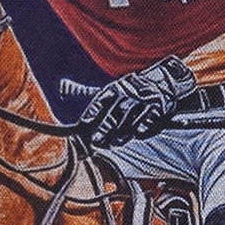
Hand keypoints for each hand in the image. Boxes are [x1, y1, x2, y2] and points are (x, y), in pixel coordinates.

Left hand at [78, 57, 197, 146]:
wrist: (161, 82)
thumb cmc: (128, 90)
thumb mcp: (109, 89)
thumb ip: (85, 92)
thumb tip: (62, 88)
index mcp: (114, 89)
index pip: (101, 100)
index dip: (93, 111)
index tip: (85, 122)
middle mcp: (127, 94)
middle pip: (115, 112)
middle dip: (106, 126)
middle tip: (97, 141)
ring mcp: (143, 101)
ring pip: (132, 116)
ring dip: (124, 130)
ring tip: (116, 142)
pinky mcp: (159, 107)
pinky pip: (152, 116)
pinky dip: (147, 124)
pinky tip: (140, 133)